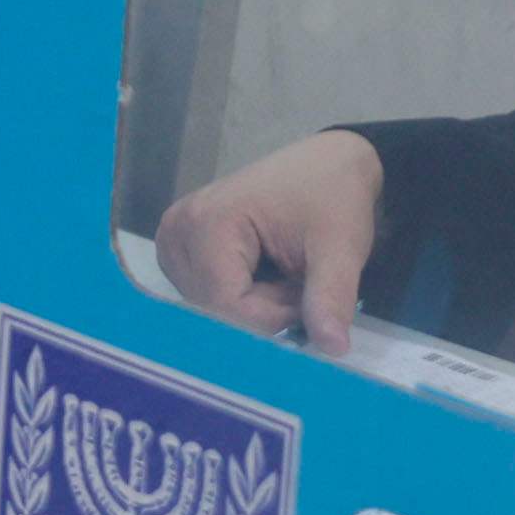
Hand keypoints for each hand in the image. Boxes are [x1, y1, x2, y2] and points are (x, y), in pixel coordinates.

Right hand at [158, 131, 384, 347]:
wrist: (329, 164)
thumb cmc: (333, 196)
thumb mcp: (340, 246)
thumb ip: (330, 297)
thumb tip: (334, 349)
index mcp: (208, 221)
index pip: (227, 306)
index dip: (274, 316)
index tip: (307, 290)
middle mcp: (178, 231)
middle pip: (215, 310)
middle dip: (264, 311)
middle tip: (298, 278)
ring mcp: (174, 240)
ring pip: (210, 309)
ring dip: (254, 307)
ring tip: (283, 272)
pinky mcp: (180, 248)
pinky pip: (207, 297)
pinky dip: (241, 299)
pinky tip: (263, 274)